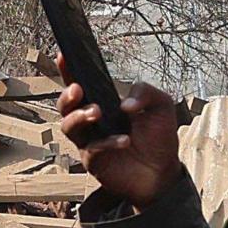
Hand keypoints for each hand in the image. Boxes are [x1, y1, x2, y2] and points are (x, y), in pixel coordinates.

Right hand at [58, 81, 185, 209]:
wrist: (163, 172)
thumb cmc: (158, 137)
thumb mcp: (161, 106)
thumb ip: (146, 92)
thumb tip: (125, 103)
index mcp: (104, 101)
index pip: (82, 82)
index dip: (69, 70)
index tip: (64, 56)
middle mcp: (92, 120)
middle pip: (66, 105)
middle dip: (67, 96)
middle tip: (78, 90)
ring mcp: (90, 140)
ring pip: (69, 127)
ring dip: (79, 117)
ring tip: (97, 112)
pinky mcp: (93, 161)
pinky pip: (92, 148)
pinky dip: (106, 142)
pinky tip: (124, 141)